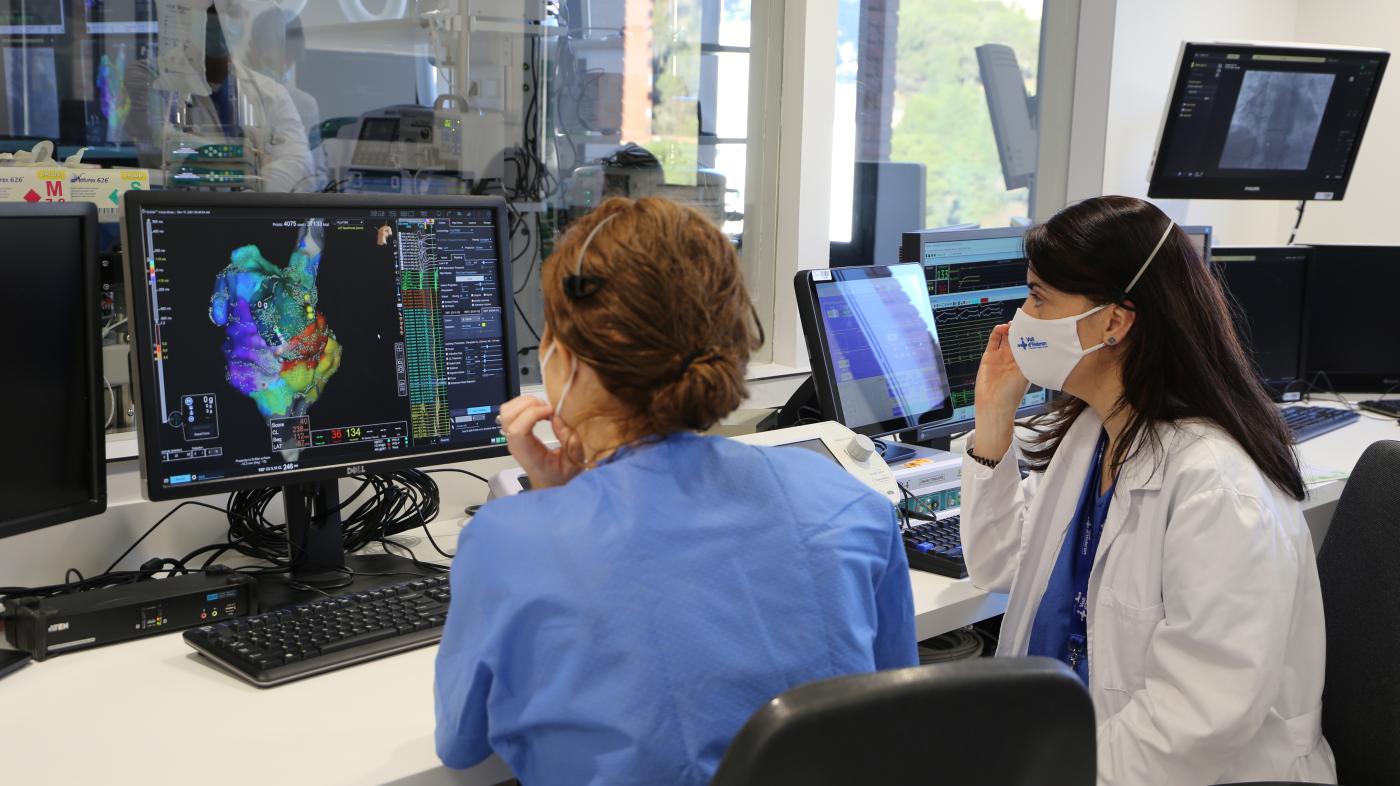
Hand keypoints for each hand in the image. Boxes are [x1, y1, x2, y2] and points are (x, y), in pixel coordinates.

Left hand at [497, 395, 584, 489]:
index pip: (517, 429)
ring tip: (544, 408)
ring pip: (507, 410)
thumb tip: (559, 419)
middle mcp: (515, 444)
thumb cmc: (559, 475)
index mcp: (527, 454)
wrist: (549, 482)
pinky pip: (511, 410)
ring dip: (526, 402)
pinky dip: (524, 403)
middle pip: (508, 415)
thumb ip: (570, 443)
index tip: (551, 411)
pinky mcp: (515, 430)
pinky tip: (539, 409)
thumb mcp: (573, 463)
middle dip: (530, 404)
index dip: (533, 414)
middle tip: (549, 408)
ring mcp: (512, 436)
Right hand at [971, 324, 1027, 459]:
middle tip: (1025, 320)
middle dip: (1021, 329)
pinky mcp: (989, 356)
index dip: (1031, 335)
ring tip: (1013, 323)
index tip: (1035, 325)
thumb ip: (1031, 359)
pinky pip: (993, 341)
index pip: (1029, 344)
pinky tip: (1002, 327)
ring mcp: (1001, 357)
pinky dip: (997, 332)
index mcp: (1025, 363)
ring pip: (1005, 338)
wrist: (994, 404)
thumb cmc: (1013, 394)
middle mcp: (1013, 359)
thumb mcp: (1027, 375)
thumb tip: (1041, 346)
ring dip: (1009, 329)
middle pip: (1018, 339)